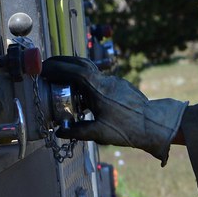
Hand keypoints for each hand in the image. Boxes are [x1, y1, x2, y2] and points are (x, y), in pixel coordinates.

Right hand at [40, 56, 186, 165]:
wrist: (155, 124)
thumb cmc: (128, 129)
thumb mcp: (98, 133)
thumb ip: (76, 132)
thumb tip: (59, 132)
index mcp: (97, 88)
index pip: (72, 71)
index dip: (55, 68)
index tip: (42, 69)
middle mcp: (105, 80)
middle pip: (80, 63)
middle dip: (62, 63)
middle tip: (47, 67)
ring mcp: (115, 81)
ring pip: (91, 69)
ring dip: (75, 70)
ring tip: (61, 79)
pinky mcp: (121, 86)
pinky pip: (99, 78)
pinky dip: (86, 80)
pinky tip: (82, 92)